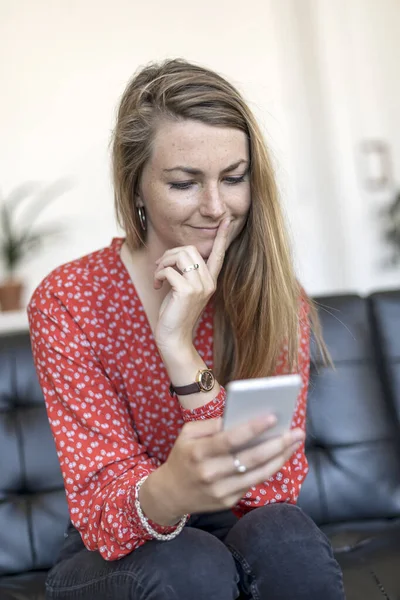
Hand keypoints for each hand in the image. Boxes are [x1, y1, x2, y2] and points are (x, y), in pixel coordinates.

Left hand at [153, 218, 230, 351]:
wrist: (175, 338)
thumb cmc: (175, 313)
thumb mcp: (183, 289)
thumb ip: (185, 272)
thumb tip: (173, 255)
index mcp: (210, 280)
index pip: (219, 254)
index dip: (222, 237)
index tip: (227, 220)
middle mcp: (209, 282)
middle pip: (191, 249)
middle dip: (170, 254)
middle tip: (160, 268)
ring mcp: (200, 286)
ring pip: (181, 255)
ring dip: (163, 262)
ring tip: (158, 276)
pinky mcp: (187, 291)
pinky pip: (169, 270)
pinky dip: (158, 275)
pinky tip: (156, 285)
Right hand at [158, 416, 305, 515]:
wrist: (170, 493)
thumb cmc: (183, 456)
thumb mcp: (187, 433)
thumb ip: (212, 425)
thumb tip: (241, 418)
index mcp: (198, 452)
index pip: (230, 439)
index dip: (253, 428)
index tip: (273, 417)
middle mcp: (209, 473)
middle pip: (250, 458)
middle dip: (277, 444)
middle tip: (296, 432)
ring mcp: (220, 490)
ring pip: (258, 474)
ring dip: (281, 458)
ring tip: (295, 443)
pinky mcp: (228, 502)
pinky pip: (253, 483)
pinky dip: (270, 469)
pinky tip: (281, 456)